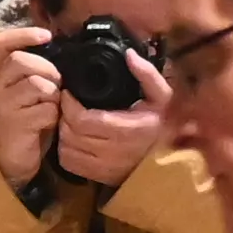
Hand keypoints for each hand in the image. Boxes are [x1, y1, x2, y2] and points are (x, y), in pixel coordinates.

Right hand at [0, 19, 60, 184]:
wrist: (8, 163)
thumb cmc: (21, 124)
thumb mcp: (22, 93)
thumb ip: (31, 72)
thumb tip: (58, 53)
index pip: (1, 43)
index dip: (24, 34)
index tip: (46, 36)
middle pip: (23, 61)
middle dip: (48, 70)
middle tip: (56, 86)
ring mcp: (2, 106)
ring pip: (37, 84)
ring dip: (53, 95)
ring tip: (51, 107)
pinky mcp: (15, 124)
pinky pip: (46, 109)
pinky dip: (54, 116)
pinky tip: (49, 123)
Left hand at [50, 42, 170, 189]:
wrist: (168, 160)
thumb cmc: (163, 125)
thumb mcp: (162, 96)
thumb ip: (147, 75)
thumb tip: (129, 55)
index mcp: (127, 130)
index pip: (83, 120)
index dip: (69, 104)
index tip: (68, 93)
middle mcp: (114, 152)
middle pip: (71, 133)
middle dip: (64, 116)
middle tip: (67, 104)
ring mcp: (105, 168)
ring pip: (67, 149)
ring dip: (63, 133)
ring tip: (70, 120)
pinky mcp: (98, 178)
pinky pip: (70, 163)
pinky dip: (66, 150)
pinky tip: (73, 138)